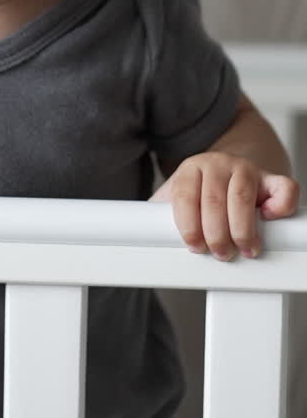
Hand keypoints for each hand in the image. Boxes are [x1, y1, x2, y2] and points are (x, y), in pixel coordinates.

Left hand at [150, 152, 299, 258]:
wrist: (223, 172)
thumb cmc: (198, 196)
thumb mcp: (172, 201)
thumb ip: (155, 216)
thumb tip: (135, 236)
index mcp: (190, 169)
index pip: (184, 195)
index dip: (188, 225)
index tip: (194, 246)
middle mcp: (217, 164)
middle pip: (214, 199)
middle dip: (216, 233)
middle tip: (220, 253)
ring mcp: (246, 169)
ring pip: (243, 195)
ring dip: (242, 228)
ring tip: (242, 248)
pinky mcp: (270, 178)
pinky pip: (283, 187)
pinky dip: (280, 205)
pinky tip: (270, 218)